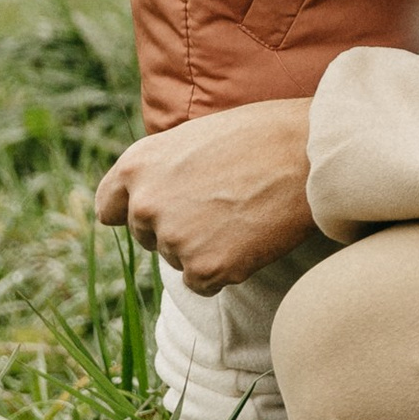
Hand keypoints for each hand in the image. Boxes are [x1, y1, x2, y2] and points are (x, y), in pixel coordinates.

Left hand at [94, 96, 316, 295]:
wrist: (309, 153)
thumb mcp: (193, 138)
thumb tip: (150, 200)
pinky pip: (203, 283)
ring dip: (205, 248)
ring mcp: (173, 238)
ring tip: (244, 215)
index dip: (133, 211)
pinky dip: (226, 270)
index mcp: (138, 165)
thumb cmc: (261, 136)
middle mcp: (145, 204)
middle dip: (177, 229)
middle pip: (147, 237)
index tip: (159, 212)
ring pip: (178, 260)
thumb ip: (162, 169)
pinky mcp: (204, 268)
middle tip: (223, 206)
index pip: (109, 208)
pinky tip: (250, 240)